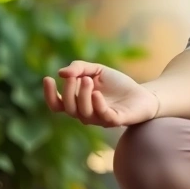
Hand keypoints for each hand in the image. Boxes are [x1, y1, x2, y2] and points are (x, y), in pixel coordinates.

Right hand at [43, 61, 159, 126]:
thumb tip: (62, 72)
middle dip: (69, 91)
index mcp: (79, 104)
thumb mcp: (97, 70)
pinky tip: (97, 93)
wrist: (143, 94)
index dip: (50, 94)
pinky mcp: (116, 120)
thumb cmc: (117, 84)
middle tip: (76, 76)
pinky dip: (98, 105)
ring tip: (88, 79)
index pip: (57, 105)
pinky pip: (104, 116)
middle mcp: (86, 114)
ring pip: (84, 113)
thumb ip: (80, 68)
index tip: (47, 78)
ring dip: (83, 95)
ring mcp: (100, 119)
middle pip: (70, 108)